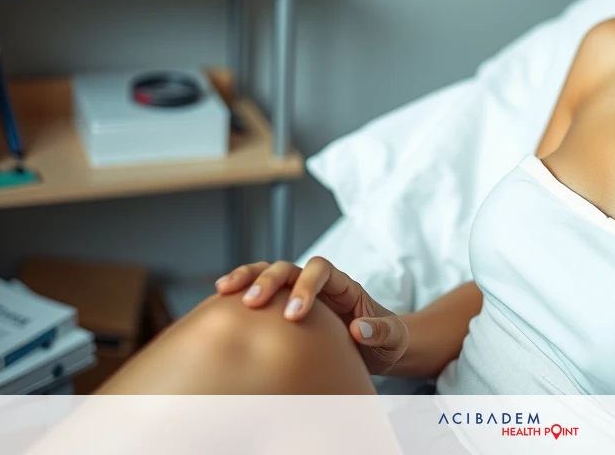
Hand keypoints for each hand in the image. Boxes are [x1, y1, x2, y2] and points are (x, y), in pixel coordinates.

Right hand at [214, 258, 409, 374]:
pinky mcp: (286, 307)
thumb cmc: (387, 341)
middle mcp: (320, 284)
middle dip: (270, 280)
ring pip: (271, 273)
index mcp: (345, 286)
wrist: (381, 347)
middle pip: (291, 267)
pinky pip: (263, 294)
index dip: (306, 286)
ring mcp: (301, 293)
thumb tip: (359, 329)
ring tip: (223, 291)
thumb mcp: (393, 339)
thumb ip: (382, 332)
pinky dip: (243, 292)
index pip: (322, 270)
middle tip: (252, 304)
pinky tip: (221, 303)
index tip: (294, 315)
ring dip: (248, 278)